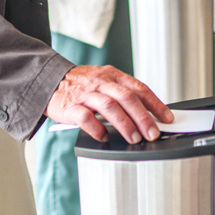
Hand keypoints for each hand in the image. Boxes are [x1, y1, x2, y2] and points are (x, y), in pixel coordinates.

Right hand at [45, 65, 172, 143]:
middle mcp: (100, 82)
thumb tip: (147, 115)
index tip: (167, 118)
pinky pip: (86, 118)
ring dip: (125, 124)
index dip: (155, 103)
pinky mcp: (70, 106)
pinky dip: (97, 129)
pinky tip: (105, 138)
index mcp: (111, 75)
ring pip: (109, 107)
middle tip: (153, 133)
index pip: (139, 88)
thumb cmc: (80, 85)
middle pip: (127, 98)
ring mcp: (85, 94)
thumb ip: (121, 94)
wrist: (48, 81)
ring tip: (134, 139)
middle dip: (143, 117)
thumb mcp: (103, 81)